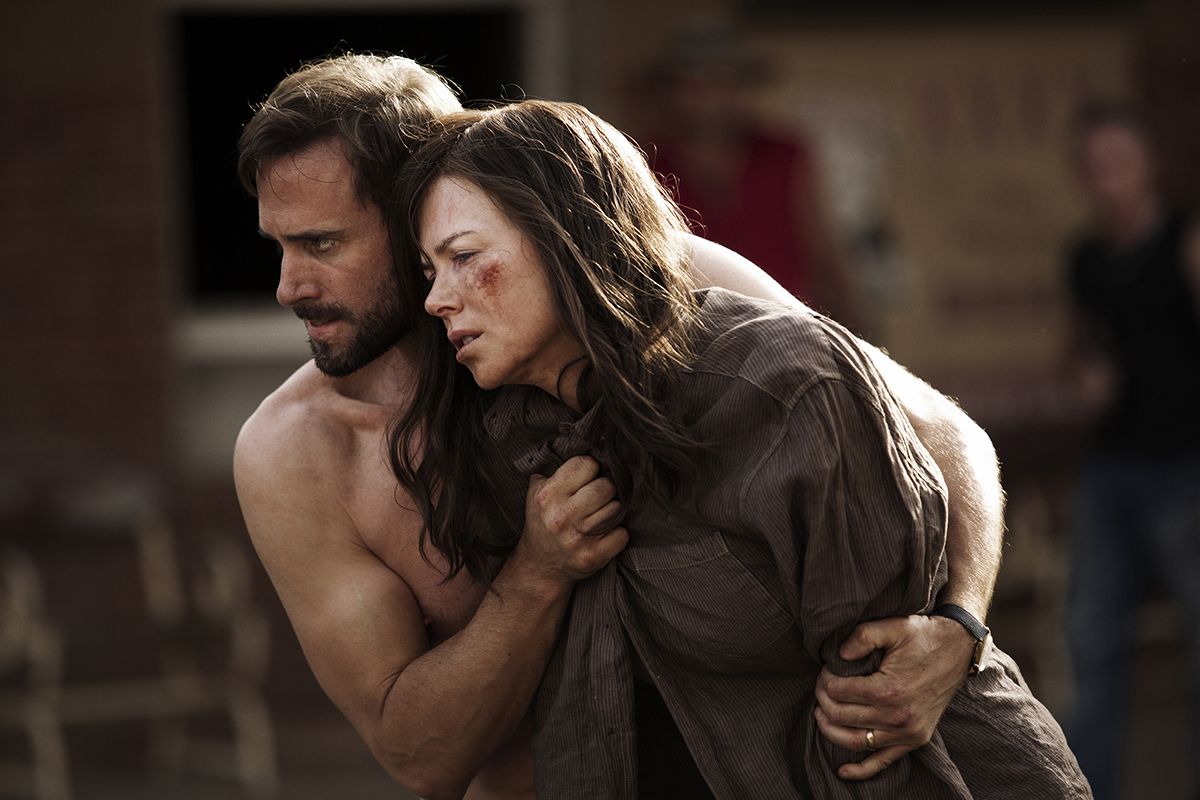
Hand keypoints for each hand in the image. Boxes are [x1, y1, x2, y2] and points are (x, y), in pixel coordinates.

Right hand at [513, 455, 627, 585]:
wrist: (540, 566)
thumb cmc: (544, 522)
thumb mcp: (537, 492)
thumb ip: (556, 470)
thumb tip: (590, 446)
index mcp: (547, 495)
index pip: (585, 464)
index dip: (590, 469)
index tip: (587, 479)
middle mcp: (561, 516)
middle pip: (605, 486)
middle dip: (605, 490)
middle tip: (597, 498)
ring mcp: (577, 538)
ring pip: (616, 508)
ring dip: (611, 511)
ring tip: (598, 517)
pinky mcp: (593, 556)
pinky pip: (622, 534)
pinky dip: (617, 534)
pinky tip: (604, 535)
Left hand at [814, 615, 974, 779]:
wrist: (959, 651)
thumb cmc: (924, 637)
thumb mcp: (893, 627)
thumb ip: (862, 636)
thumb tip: (837, 654)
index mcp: (889, 689)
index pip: (839, 692)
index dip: (824, 680)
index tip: (825, 670)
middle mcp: (897, 716)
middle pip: (842, 716)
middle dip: (823, 701)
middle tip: (821, 687)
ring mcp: (907, 732)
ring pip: (855, 742)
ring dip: (831, 730)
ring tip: (821, 714)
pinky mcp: (915, 740)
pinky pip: (883, 761)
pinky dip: (861, 770)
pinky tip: (842, 771)